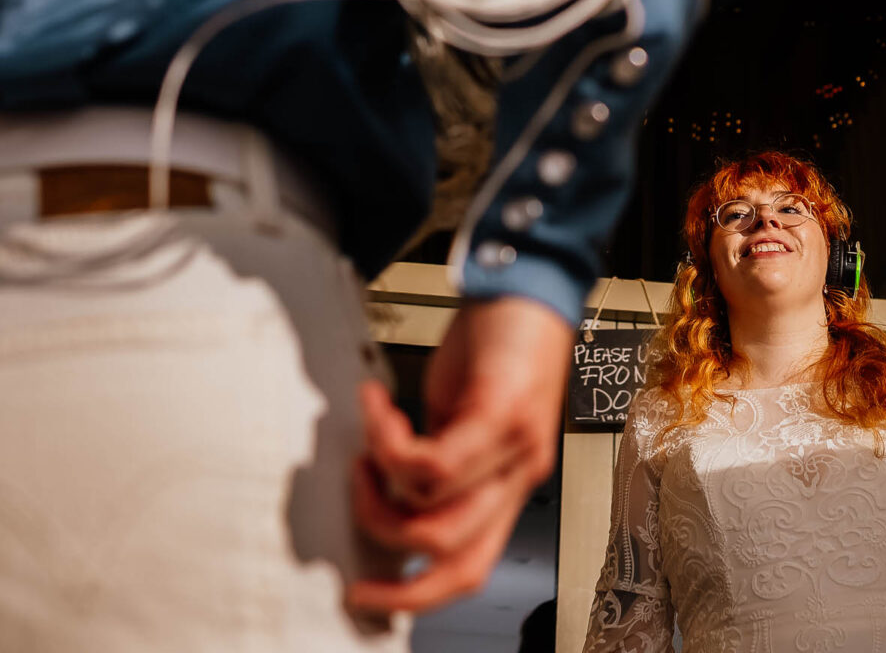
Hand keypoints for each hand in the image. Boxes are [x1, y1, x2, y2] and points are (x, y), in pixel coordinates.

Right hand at [348, 296, 573, 612]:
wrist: (529, 288)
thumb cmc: (499, 347)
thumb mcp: (460, 418)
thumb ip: (434, 461)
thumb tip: (385, 491)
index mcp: (508, 484)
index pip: (469, 569)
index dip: (414, 596)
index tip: (367, 595)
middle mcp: (520, 475)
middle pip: (451, 555)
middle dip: (383, 537)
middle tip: (356, 494)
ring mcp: (517, 449)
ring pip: (433, 511)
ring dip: (380, 481)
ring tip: (369, 440)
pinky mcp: (503, 415)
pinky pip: (433, 461)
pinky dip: (388, 441)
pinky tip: (378, 409)